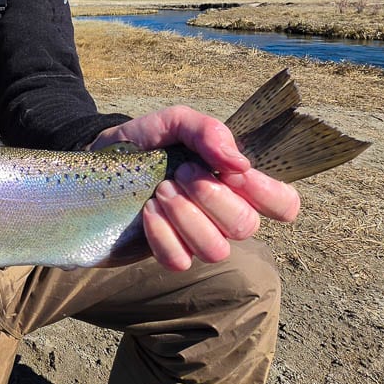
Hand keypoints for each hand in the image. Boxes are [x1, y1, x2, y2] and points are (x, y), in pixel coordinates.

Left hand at [90, 106, 299, 270]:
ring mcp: (196, 239)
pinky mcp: (167, 255)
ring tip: (161, 190)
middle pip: (246, 226)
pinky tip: (147, 211)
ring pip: (215, 249)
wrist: (99, 159)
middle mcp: (222, 215)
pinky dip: (162, 234)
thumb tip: (239, 163)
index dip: (265, 193)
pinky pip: (180, 261)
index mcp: (235, 184)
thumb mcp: (174, 121)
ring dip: (185, 215)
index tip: (232, 173)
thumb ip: (207, 131)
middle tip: (179, 172)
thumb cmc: (145, 141)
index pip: (283, 204)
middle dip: (210, 195)